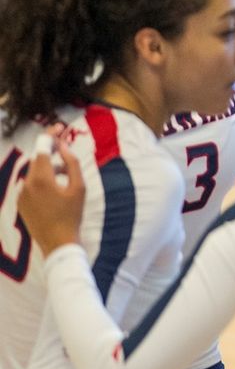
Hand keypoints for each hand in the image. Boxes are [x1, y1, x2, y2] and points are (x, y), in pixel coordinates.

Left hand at [17, 134, 84, 254]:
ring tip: (64, 173)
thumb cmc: (72, 215)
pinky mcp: (21, 204)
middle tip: (64, 145)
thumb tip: (64, 147)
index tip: (59, 126)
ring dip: (48, 168)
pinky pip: (31, 185)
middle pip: (38, 159)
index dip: (51, 135)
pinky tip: (55, 188)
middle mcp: (27, 183)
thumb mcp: (78, 187)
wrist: (57, 242)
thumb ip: (71, 164)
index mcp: (41, 178)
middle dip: (50, 151)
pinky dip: (42, 181)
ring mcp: (22, 194)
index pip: (43, 148)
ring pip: (35, 173)